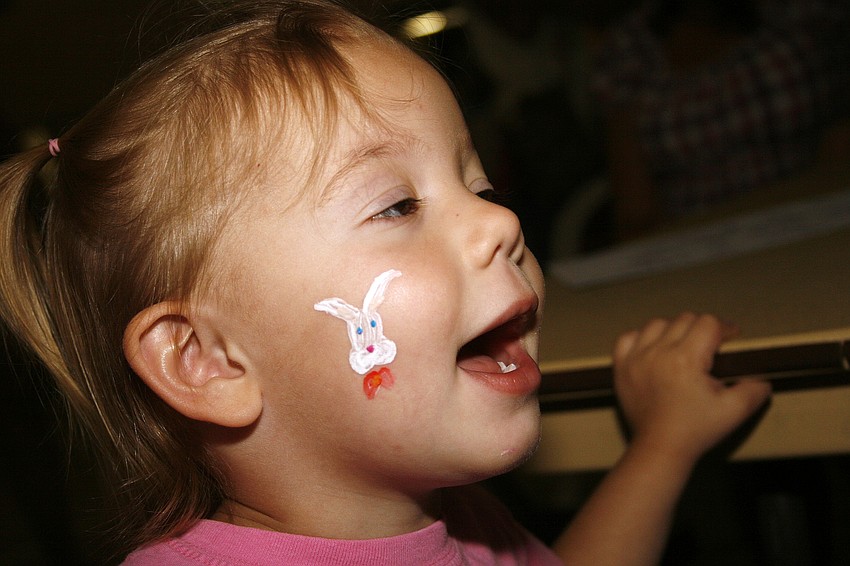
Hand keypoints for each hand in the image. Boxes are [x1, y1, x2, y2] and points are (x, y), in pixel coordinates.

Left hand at [613, 312, 771, 463]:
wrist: (660, 448)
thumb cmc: (696, 430)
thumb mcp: (734, 411)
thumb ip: (753, 390)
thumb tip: (762, 379)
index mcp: (686, 359)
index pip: (708, 323)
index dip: (724, 328)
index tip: (731, 338)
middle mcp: (658, 352)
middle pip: (684, 319)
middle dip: (702, 328)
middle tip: (710, 346)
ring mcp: (636, 358)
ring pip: (657, 324)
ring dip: (673, 330)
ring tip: (684, 346)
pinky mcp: (621, 367)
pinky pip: (628, 338)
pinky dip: (641, 338)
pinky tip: (653, 349)